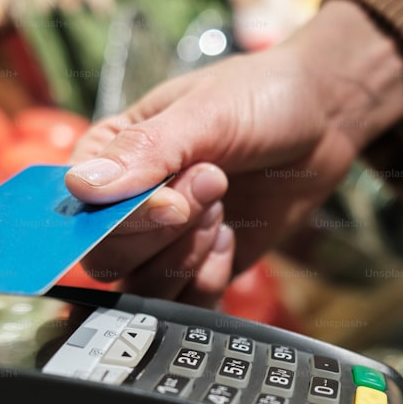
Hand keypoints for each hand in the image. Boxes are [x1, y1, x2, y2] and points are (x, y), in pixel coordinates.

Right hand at [66, 0, 402, 305]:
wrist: (323, 121)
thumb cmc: (259, 99)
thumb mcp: (205, 113)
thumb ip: (145, 151)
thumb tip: (80, 187)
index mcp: (109, 157)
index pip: (79, 212)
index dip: (120, 220)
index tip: (173, 203)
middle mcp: (125, 206)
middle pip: (107, 258)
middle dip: (166, 233)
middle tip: (215, 184)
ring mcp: (161, 243)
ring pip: (142, 288)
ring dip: (187, 255)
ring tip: (224, 208)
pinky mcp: (197, 268)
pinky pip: (184, 304)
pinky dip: (208, 277)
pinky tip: (230, 237)